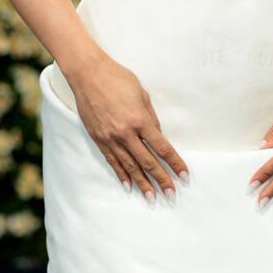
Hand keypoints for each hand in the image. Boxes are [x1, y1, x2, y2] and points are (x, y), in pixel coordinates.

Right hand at [63, 54, 188, 199]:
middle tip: (171, 194)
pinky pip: (112, 161)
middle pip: (148, 162)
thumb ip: (151, 118)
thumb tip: (158, 136)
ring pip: (130, 166)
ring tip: (152, 197)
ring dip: (142, 183)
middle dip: (161, 179)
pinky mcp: (99, 139)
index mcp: (140, 120)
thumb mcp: (142, 95)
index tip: (184, 175)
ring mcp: (110, 138)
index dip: (175, 163)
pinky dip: (121, 174)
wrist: (88, 74)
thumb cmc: (118, 79)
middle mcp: (126, 133)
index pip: (162, 148)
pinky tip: (129, 185)